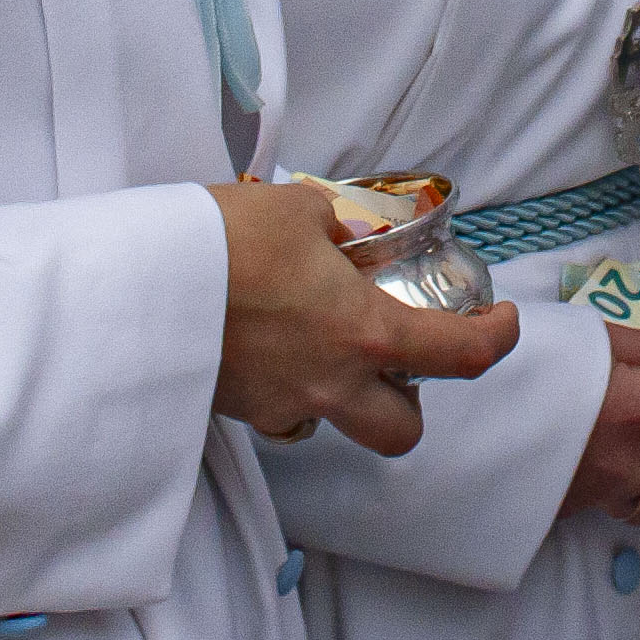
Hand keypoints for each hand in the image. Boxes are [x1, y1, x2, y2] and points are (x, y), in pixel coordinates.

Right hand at [207, 181, 519, 456]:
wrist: (137, 287)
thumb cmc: (227, 240)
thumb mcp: (300, 208)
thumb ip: (341, 227)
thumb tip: (348, 235)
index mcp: (367, 333)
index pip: (464, 358)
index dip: (499, 340)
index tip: (502, 320)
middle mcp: (333, 385)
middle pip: (402, 431)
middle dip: (413, 403)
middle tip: (402, 357)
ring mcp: (284, 408)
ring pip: (341, 429)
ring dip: (352, 401)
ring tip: (330, 348)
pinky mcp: (240, 412)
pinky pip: (285, 418)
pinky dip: (294, 393)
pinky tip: (276, 351)